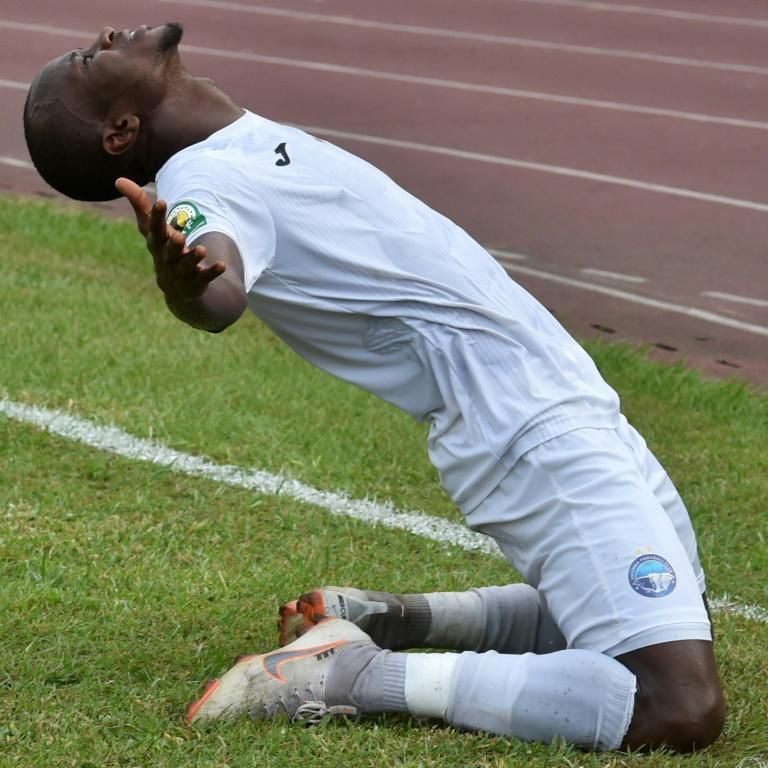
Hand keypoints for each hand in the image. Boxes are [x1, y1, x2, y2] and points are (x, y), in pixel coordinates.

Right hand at [115, 177, 225, 299]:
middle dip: (173, 244)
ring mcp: (182, 271)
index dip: (156, 216)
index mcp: (157, 243)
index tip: (161, 201)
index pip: (154, 228)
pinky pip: (205, 276)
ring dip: (193, 257)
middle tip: (179, 236)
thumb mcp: (152, 229)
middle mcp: (167, 258)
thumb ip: (140, 205)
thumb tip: (118, 180)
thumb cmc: (163, 249)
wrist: (176, 289)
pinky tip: (222, 265)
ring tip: (202, 250)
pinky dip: (213, 271)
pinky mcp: (197, 281)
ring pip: (187, 264)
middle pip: (169, 250)